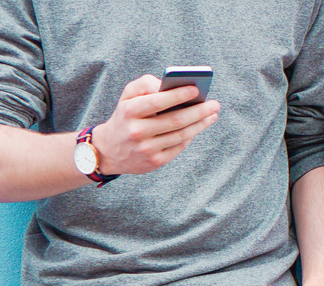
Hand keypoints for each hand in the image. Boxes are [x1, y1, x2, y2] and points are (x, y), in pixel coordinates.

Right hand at [92, 75, 220, 175]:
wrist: (108, 150)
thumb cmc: (125, 116)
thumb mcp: (127, 96)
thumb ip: (145, 84)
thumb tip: (170, 85)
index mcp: (129, 111)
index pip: (157, 102)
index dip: (179, 95)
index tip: (197, 89)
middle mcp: (137, 131)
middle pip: (175, 120)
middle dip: (199, 111)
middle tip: (215, 104)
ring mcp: (146, 149)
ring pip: (181, 135)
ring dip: (201, 124)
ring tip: (212, 115)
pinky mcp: (154, 162)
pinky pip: (179, 147)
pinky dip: (191, 135)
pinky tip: (199, 127)